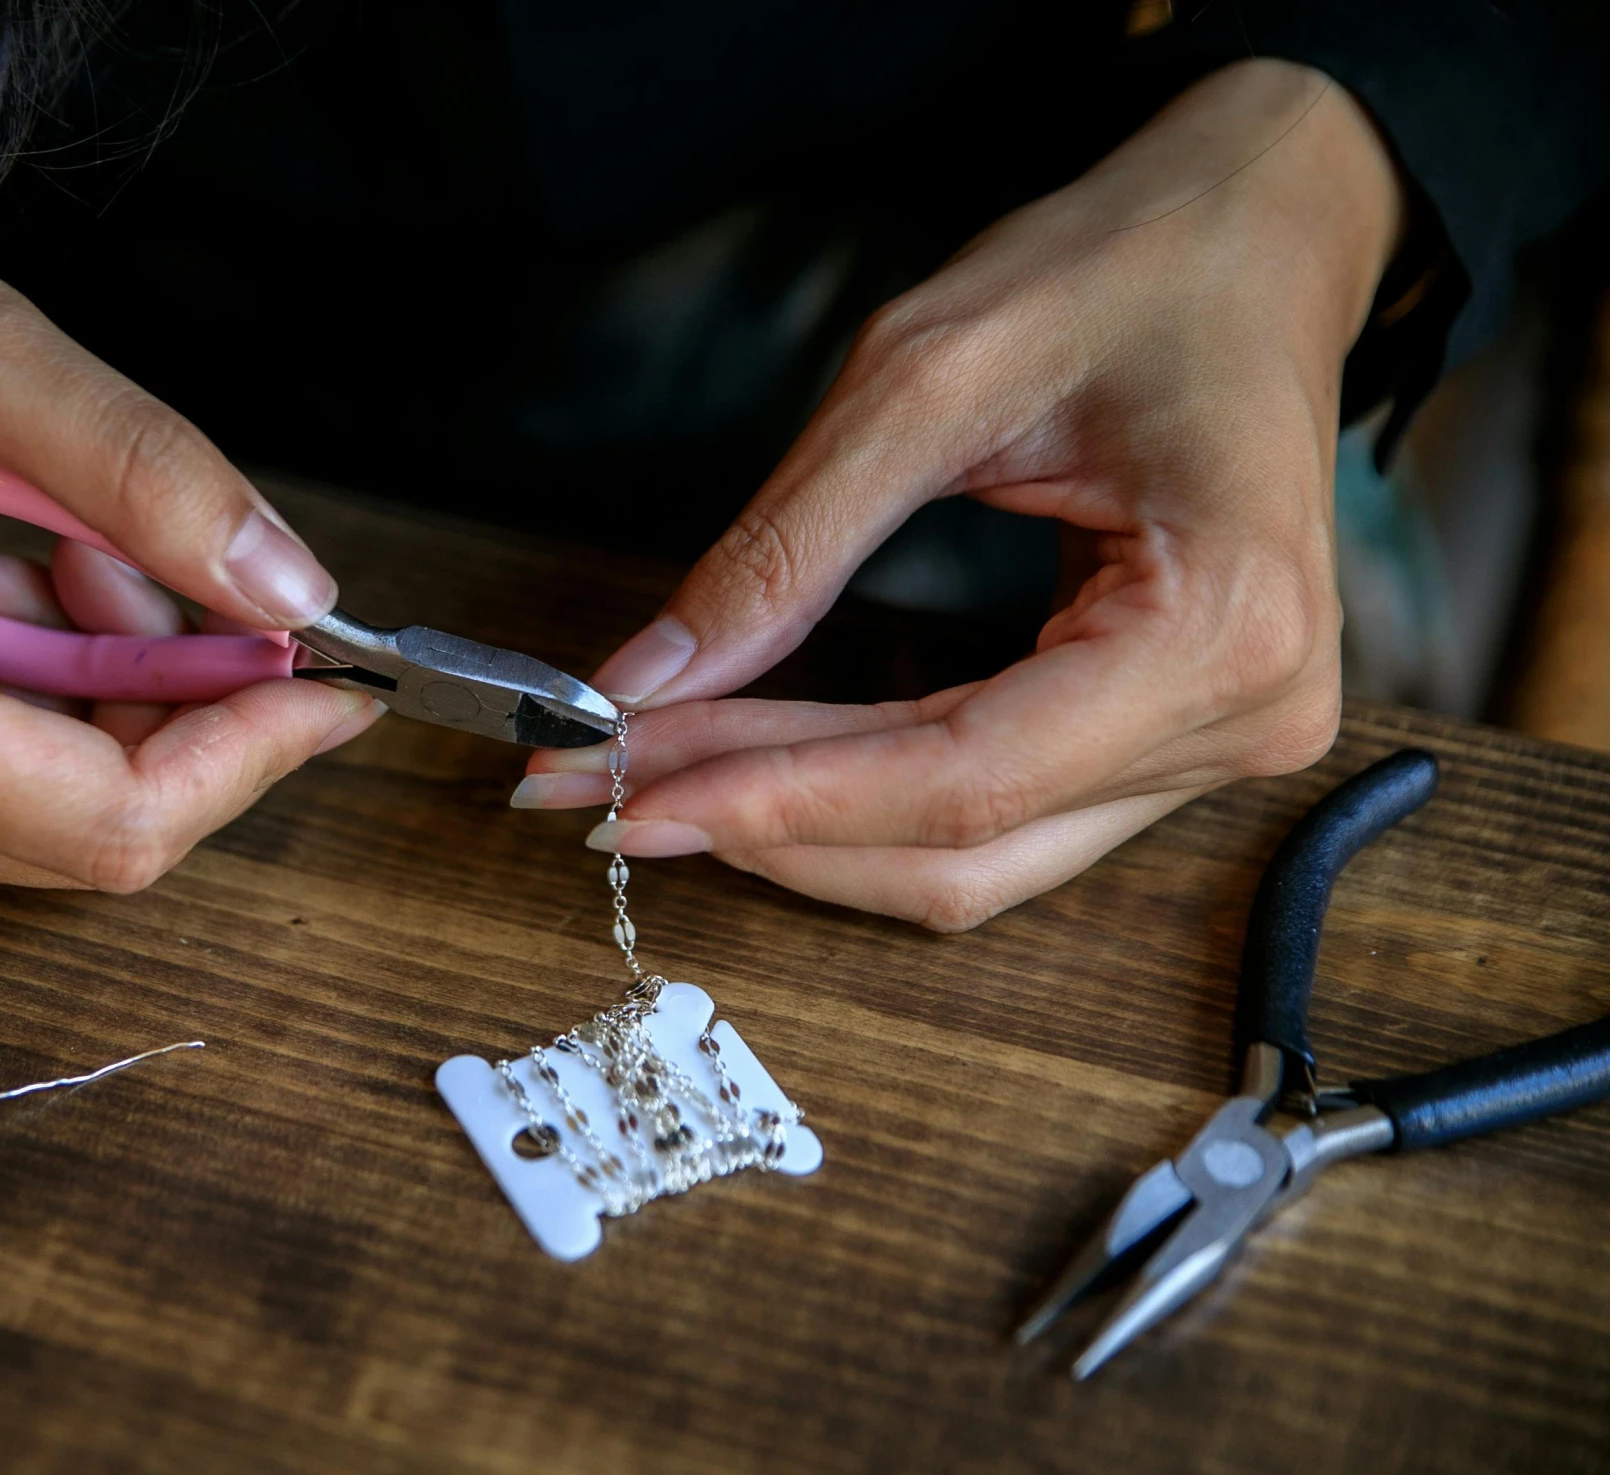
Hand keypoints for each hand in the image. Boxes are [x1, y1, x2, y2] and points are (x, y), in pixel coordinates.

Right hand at [0, 143, 377, 887]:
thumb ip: (139, 464)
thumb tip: (285, 589)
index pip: (106, 822)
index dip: (244, 760)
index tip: (322, 686)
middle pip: (85, 828)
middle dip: (169, 702)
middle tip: (147, 555)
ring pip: (44, 816)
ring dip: (103, 695)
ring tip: (58, 544)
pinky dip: (41, 704)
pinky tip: (3, 585)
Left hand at [514, 60, 1403, 930]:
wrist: (1256, 235)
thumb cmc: (1124, 270)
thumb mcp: (925, 378)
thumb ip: (783, 548)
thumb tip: (644, 679)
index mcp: (1225, 624)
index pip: (964, 776)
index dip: (779, 799)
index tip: (628, 790)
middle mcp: (1249, 716)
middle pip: (962, 845)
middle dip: (765, 824)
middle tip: (597, 790)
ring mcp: (1222, 741)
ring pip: (975, 860)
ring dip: (802, 831)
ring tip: (654, 780)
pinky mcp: (1175, 738)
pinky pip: (1000, 815)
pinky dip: (863, 802)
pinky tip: (754, 770)